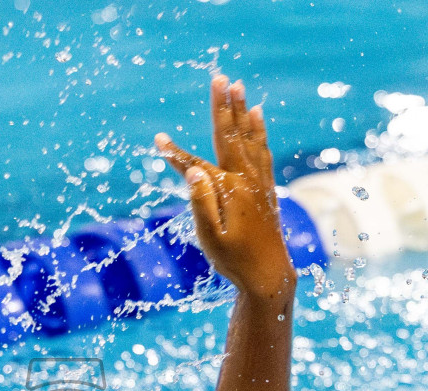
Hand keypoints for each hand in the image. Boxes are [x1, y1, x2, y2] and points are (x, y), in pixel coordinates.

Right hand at [156, 75, 296, 303]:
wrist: (269, 276)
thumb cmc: (235, 261)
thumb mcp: (211, 239)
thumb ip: (201, 204)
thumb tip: (193, 170)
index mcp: (229, 190)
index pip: (196, 165)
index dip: (175, 154)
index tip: (158, 140)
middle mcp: (246, 180)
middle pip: (231, 136)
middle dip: (223, 106)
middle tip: (220, 77)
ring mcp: (258, 182)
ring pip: (249, 138)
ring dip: (241, 111)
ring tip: (239, 87)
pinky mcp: (265, 188)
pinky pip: (262, 150)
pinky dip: (258, 131)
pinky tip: (258, 116)